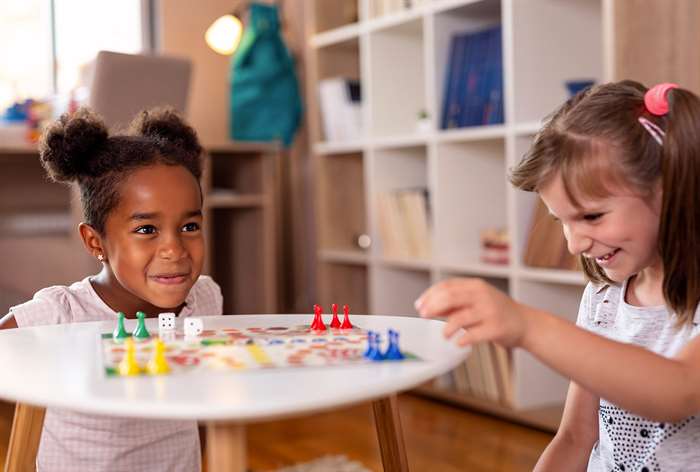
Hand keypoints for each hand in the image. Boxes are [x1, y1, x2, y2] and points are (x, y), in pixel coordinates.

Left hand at [414, 277, 528, 347]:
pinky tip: (458, 343)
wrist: (525, 323)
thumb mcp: (476, 301)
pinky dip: (463, 340)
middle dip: (433, 307)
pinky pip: (474, 335)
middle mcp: (482, 295)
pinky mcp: (496, 328)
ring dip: (447, 328)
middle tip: (424, 316)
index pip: (447, 286)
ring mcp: (490, 311)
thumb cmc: (496, 312)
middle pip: (451, 297)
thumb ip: (455, 303)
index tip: (419, 306)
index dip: (430, 295)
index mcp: (475, 286)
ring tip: (444, 335)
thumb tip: (429, 306)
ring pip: (460, 317)